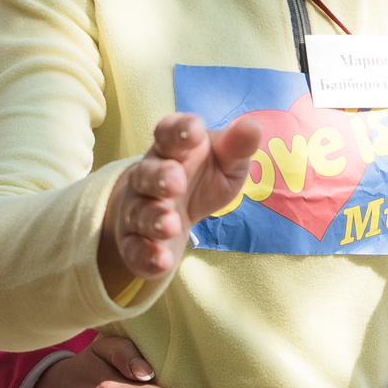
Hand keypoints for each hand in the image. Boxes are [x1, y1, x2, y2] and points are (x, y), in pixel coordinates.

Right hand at [97, 113, 263, 294]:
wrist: (169, 211)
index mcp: (171, 148)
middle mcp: (148, 176)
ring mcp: (138, 210)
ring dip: (154, 219)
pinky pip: (135, 250)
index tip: (195, 131)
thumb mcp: (225, 161)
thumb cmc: (201, 178)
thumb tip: (252, 127)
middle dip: (160, 178)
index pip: (169, 133)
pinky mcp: (135, 243)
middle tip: (176, 182)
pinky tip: (161, 261)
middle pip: (147, 174)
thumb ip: (236, 146)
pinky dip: (146, 256)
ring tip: (171, 225)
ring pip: (140, 213)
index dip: (180, 130)